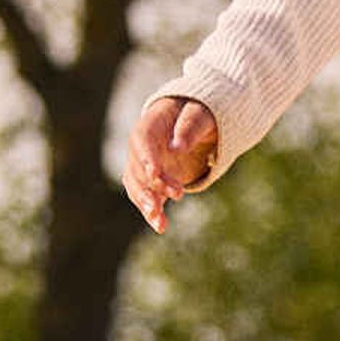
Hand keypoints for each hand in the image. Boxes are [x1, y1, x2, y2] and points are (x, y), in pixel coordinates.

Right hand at [123, 95, 220, 232]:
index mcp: (150, 125)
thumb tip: (177, 146)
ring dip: (147, 203)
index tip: (155, 172)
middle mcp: (142, 148)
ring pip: (138, 187)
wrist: (197, 123)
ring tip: (159, 220)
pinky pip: (150, 198)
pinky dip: (153, 213)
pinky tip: (161, 227)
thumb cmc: (199, 113)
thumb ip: (189, 127)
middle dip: (151, 185)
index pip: (142, 141)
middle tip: (171, 197)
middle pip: (138, 167)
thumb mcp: (201, 114)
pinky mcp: (154, 183)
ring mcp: (145, 166)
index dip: (146, 157)